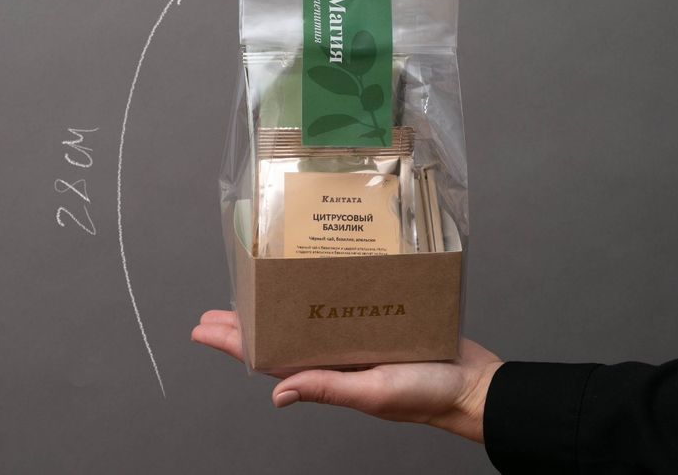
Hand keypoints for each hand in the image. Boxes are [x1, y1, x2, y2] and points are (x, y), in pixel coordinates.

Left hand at [191, 310, 502, 442]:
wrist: (472, 384)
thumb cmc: (428, 394)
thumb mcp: (374, 392)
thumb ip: (329, 388)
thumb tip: (278, 394)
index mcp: (330, 373)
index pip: (269, 357)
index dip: (235, 343)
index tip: (205, 328)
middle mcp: (337, 354)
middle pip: (280, 335)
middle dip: (246, 324)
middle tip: (215, 309)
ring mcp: (356, 338)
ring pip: (307, 318)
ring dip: (277, 307)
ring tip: (252, 294)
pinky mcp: (378, 321)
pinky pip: (341, 307)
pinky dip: (321, 295)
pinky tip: (311, 282)